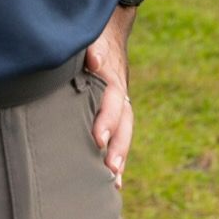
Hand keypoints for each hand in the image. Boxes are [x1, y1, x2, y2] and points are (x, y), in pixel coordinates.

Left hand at [84, 12, 134, 189]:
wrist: (108, 37)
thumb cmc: (94, 40)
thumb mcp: (93, 39)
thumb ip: (94, 48)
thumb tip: (95, 61)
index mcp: (112, 79)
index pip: (112, 101)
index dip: (106, 120)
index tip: (97, 139)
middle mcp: (120, 96)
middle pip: (124, 124)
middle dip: (118, 147)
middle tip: (110, 168)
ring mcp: (119, 107)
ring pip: (124, 134)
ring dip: (120, 156)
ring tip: (114, 181)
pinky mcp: (114, 116)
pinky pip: (118, 138)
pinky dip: (118, 158)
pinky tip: (113, 181)